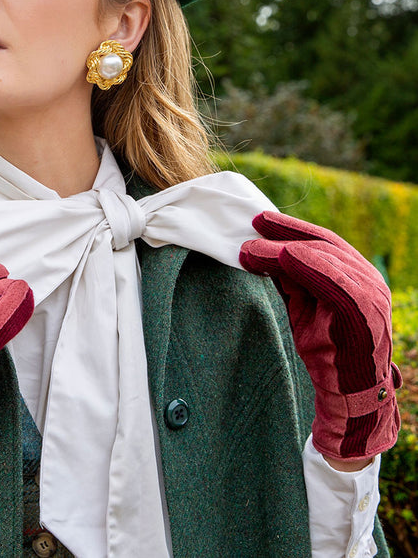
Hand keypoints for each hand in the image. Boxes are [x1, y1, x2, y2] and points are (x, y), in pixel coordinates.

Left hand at [240, 211, 400, 460]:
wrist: (348, 398)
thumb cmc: (325, 353)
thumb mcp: (303, 307)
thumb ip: (290, 279)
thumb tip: (261, 252)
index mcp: (357, 276)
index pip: (323, 242)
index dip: (290, 228)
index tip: (259, 220)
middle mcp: (369, 280)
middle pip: (322, 244)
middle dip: (283, 231)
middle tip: (250, 224)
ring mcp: (370, 295)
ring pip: (322, 258)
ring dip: (282, 249)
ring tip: (250, 249)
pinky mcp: (362, 313)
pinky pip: (331, 280)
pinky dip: (305, 265)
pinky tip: (282, 257)